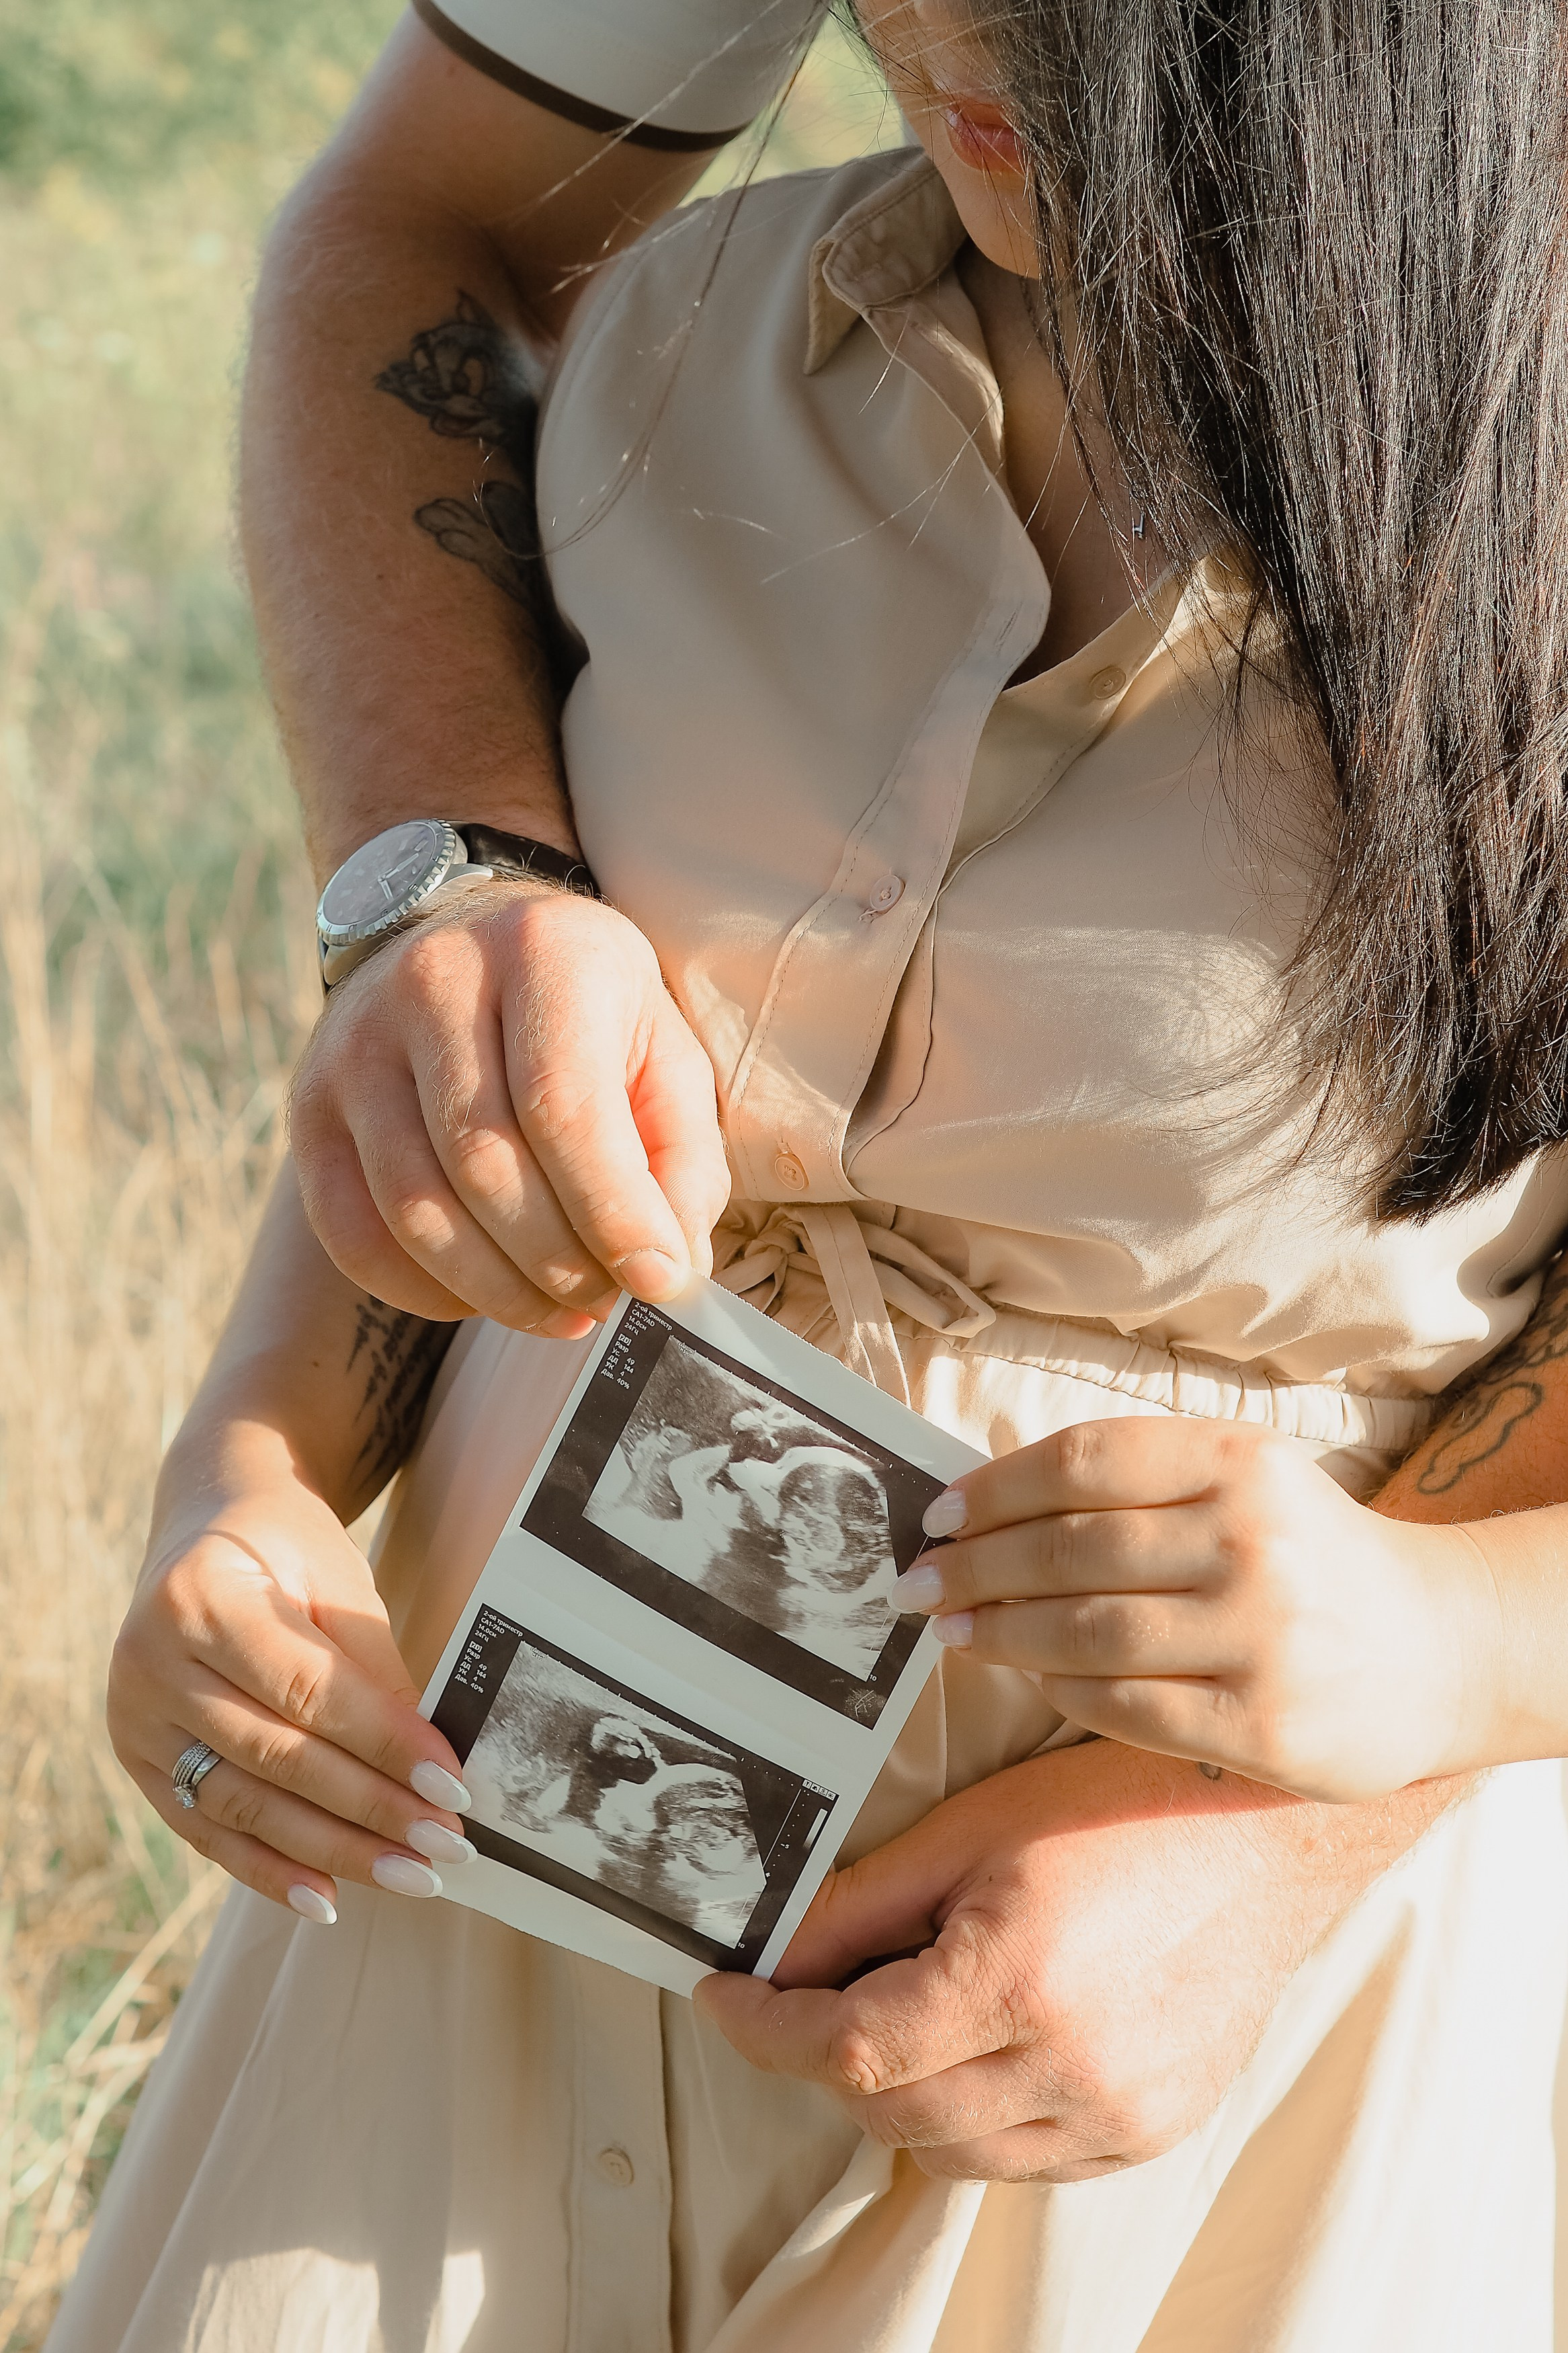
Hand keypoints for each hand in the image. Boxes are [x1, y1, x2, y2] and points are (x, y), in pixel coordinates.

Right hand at [109, 1469, 477, 1921]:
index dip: (384, 1745)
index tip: (452, 1787)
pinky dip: (270, 1872)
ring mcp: (134, 1719)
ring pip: (245, 1806)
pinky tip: (330, 1900)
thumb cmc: (288, 1552)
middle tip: (446, 1848)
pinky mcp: (137, 1763)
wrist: (209, 1529)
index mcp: (200, 1598)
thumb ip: (372, 1673)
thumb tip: (428, 1768)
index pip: (307, 1692)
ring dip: (334, 1853)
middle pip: (276, 1757)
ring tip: (411, 1877)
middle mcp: (150, 1664)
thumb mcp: (337, 1584)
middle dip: (370, 1811)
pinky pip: (208, 1832)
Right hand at [289, 880, 731, 1335]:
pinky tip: (482, 1295)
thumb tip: (666, 1273)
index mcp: (541, 951)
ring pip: (415, 1208)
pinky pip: (350, 1234)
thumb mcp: (665, 1058)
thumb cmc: (589, 1018)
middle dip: (558, 1262)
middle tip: (606, 1301)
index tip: (657, 1281)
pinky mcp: (309, 1104)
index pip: (563, 1106)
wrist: (470, 945)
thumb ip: (680, 1162)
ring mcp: (355, 1044)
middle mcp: (434, 982)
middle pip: (485, 1164)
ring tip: (560, 1312)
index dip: (612, 1212)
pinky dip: (422, 1290)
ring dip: (497, 1290)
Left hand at [699, 1740, 1377, 2180]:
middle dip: (825, 2053)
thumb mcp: (972, 1832)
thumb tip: (773, 1953)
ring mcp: (1115, 2113)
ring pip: (949, 2149)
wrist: (1265, 1834)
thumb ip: (861, 1903)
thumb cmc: (1122, 1808)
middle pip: (887, 2107)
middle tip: (811, 1988)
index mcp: (1017, 1980)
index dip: (764, 2028)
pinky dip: (976, 2117)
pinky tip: (981, 2044)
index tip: (725, 1998)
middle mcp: (1069, 2066)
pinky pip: (1022, 2160)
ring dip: (900, 2093)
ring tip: (907, 2005)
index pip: (845, 2048)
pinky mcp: (1147, 2133)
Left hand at [891, 1419, 1493, 1801]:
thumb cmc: (1312, 1558)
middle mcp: (1251, 1541)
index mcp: (1240, 1462)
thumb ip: (1138, 1484)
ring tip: (949, 1633)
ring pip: (1087, 1632)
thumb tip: (988, 1499)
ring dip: (998, 1633)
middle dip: (974, 1568)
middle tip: (916, 1583)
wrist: (1441, 1647)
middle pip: (1071, 1550)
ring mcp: (1260, 1637)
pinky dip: (1058, 1691)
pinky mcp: (1263, 1723)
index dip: (995, 1489)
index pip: (1084, 1464)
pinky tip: (1028, 1678)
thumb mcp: (1245, 1484)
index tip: (937, 1514)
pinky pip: (1123, 1706)